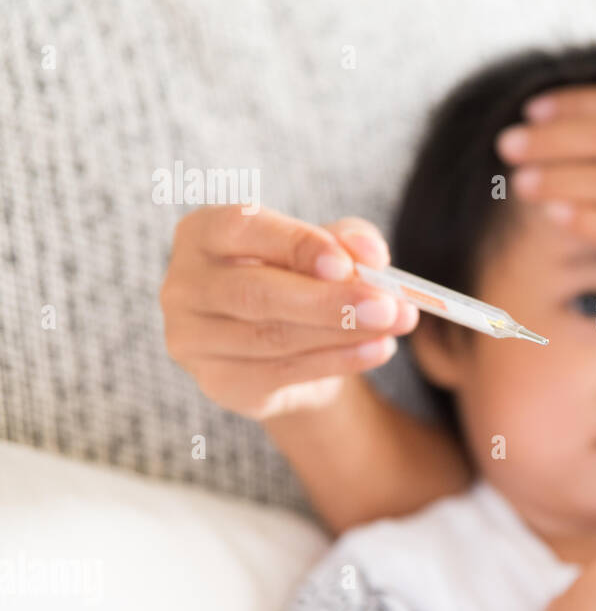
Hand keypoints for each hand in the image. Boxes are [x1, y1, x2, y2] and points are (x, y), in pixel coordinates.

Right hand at [159, 205, 417, 421]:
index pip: (242, 229)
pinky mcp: (218, 381)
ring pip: (273, 338)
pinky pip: (282, 373)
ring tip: (396, 324)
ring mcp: (193, 339)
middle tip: (389, 305)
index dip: (297, 245)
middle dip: (330, 301)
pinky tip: (379, 349)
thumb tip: (370, 253)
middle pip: (256, 294)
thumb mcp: (327, 248)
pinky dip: (339, 361)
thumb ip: (347, 241)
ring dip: (344, 333)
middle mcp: (184, 285)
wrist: (288, 344)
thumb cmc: (301, 278)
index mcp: (202, 232)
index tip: (348, 264)